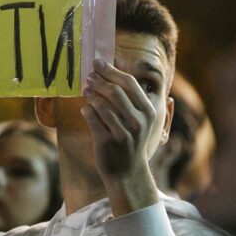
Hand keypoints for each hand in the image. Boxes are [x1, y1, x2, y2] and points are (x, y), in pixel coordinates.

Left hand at [82, 58, 161, 212]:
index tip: (98, 62)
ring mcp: (123, 132)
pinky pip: (91, 118)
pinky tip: (85, 108)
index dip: (111, 70)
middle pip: (114, 90)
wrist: (128, 173)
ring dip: (90, 94)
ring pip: (101, 103)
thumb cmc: (133, 141)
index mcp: (149, 112)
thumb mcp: (142, 120)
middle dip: (98, 80)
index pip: (130, 83)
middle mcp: (139, 121)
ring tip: (86, 90)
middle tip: (89, 76)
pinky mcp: (107, 141)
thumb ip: (135, 98)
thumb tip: (119, 72)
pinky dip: (86, 110)